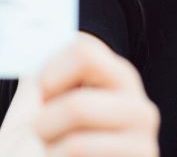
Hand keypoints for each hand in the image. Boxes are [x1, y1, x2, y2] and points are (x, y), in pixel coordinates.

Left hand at [0, 33, 158, 156]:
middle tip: (42, 134)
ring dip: (48, 140)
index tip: (41, 93)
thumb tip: (42, 33)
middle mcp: (136, 107)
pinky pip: (82, 146)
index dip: (51, 69)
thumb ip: (41, 74)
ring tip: (52, 155)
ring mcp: (144, 141)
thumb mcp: (32, 111)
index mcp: (113, 84)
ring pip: (80, 112)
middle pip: (84, 80)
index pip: (85, 48)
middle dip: (47, 114)